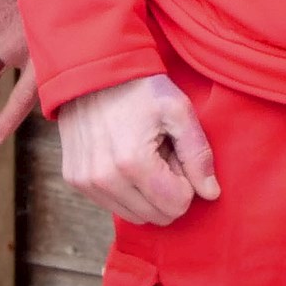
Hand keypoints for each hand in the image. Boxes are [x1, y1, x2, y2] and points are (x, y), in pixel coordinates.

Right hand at [55, 72, 223, 226]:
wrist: (93, 70)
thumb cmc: (141, 88)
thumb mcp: (179, 111)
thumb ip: (198, 155)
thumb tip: (210, 194)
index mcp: (134, 163)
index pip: (176, 205)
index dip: (186, 182)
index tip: (177, 154)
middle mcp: (105, 179)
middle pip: (156, 215)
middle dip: (167, 190)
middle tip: (163, 154)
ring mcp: (86, 182)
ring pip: (134, 216)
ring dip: (146, 193)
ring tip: (144, 155)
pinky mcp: (74, 180)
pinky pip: (112, 204)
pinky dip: (125, 190)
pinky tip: (125, 158)